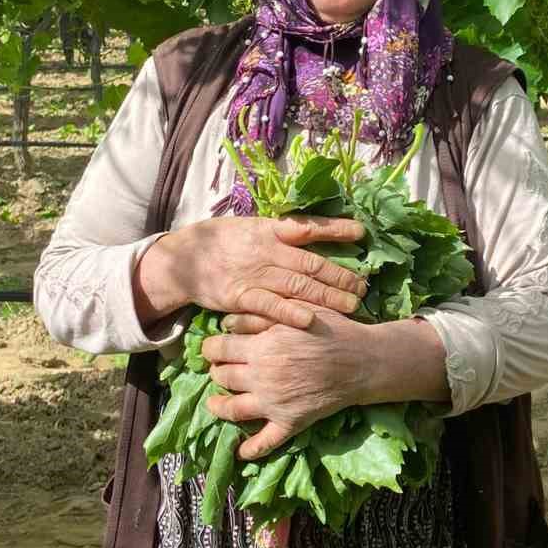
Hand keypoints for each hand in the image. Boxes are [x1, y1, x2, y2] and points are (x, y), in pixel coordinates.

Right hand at [135, 215, 366, 329]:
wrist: (182, 260)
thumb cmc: (221, 242)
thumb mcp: (249, 228)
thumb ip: (278, 232)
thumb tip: (311, 231)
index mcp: (270, 230)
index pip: (308, 228)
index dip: (335, 229)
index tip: (361, 232)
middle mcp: (267, 250)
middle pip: (312, 263)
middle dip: (341, 275)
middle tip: (365, 287)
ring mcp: (255, 274)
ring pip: (298, 285)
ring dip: (327, 296)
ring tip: (352, 305)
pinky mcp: (241, 296)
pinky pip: (270, 305)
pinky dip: (290, 312)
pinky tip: (311, 319)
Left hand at [202, 309, 366, 459]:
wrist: (363, 361)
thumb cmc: (331, 329)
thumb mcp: (295, 312)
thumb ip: (260, 316)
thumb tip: (226, 322)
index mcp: (262, 347)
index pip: (219, 349)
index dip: (211, 348)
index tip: (213, 348)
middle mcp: (262, 377)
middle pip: (221, 377)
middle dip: (217, 371)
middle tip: (221, 369)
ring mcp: (274, 403)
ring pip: (232, 409)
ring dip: (218, 406)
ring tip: (215, 403)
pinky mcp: (290, 422)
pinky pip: (265, 442)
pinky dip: (250, 449)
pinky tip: (240, 451)